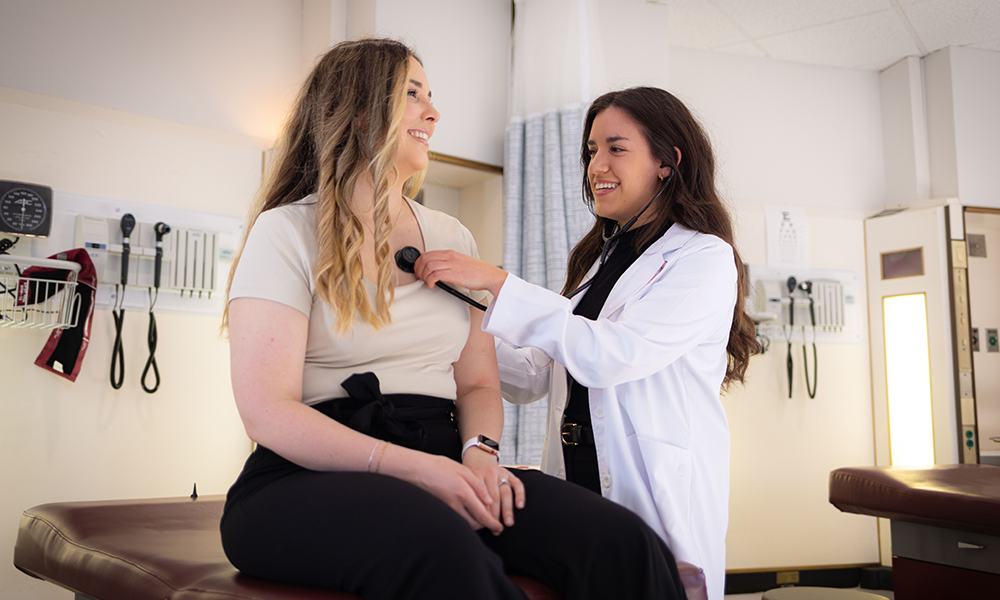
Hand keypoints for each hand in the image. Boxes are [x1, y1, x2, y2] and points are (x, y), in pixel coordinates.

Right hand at [384, 446, 504, 533]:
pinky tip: (470, 513)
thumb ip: (478, 486)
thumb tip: (489, 501)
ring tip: (484, 518)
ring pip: (466, 524)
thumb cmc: (439, 466)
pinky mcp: (442, 510)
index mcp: (463, 493)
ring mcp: (447, 509)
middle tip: (494, 524)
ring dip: (476, 524)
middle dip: (486, 526)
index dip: (493, 524)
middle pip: (476, 524)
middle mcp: (455, 505)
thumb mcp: (463, 470)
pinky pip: (458, 519)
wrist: (416, 469)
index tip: (499, 527)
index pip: (483, 516)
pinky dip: (466, 520)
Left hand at [414, 250, 507, 297]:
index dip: (419, 263)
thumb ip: (449, 263)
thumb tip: (436, 270)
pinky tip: (432, 285)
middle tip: (419, 277)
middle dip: (418, 269)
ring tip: (426, 282)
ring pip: (428, 266)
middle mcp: (450, 257)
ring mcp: (452, 264)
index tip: (419, 271)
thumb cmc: (477, 272)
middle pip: (425, 258)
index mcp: (450, 253)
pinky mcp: (455, 274)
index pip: (427, 254)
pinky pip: (436, 275)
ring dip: (423, 275)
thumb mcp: (461, 262)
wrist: (490, 275)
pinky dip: (430, 280)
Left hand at [463, 448, 525, 530]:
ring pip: (505, 492)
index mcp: (474, 477)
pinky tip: (520, 506)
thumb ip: (467, 494)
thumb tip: (468, 518)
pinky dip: (520, 495)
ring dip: (507, 509)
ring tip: (508, 523)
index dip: (483, 514)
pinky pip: (517, 483)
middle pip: (493, 498)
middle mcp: (487, 474)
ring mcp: (499, 472)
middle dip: (495, 515)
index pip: (480, 498)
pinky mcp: (508, 472)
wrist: (478, 454)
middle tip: (497, 529)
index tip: (485, 527)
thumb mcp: (464, 480)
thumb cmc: (470, 472)